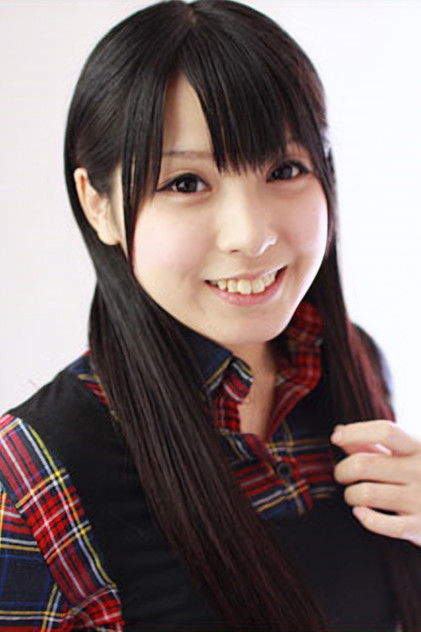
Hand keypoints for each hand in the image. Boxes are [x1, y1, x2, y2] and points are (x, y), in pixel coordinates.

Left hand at [331, 420, 420, 546]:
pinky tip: (361, 513)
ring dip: (350, 495)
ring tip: (353, 495)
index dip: (356, 432)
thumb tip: (340, 432)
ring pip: (367, 493)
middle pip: (366, 464)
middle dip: (343, 470)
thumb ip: (374, 445)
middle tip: (341, 475)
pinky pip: (384, 525)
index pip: (385, 431)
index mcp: (419, 448)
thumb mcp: (407, 455)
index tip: (336, 438)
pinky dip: (365, 518)